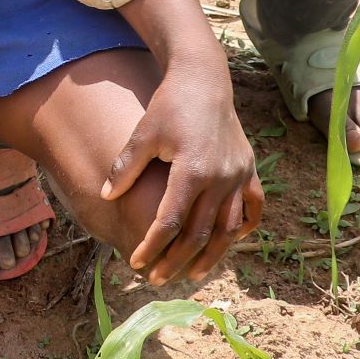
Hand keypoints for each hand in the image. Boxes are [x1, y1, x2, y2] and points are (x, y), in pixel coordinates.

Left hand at [102, 56, 261, 283]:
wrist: (203, 79)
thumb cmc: (169, 105)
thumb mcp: (143, 133)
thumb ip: (126, 167)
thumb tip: (106, 196)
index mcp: (192, 171)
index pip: (170, 221)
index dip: (152, 245)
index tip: (136, 263)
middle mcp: (220, 178)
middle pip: (199, 232)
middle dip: (177, 260)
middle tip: (158, 279)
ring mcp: (238, 174)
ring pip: (228, 227)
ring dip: (212, 254)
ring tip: (195, 274)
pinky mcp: (248, 168)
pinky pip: (253, 205)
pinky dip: (245, 225)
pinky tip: (231, 240)